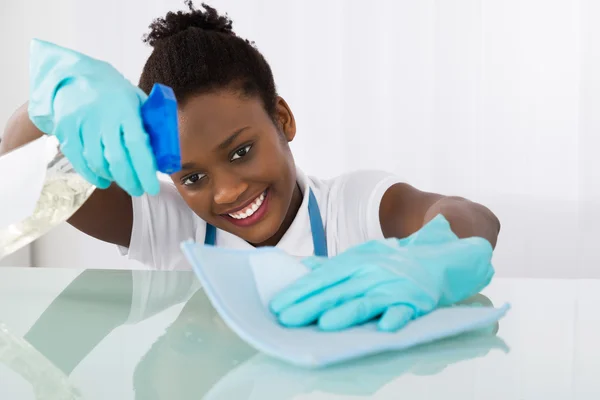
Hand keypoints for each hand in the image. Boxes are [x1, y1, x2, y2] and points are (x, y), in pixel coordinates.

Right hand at [28, 39, 158, 195]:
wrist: (74, 76)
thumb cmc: (113, 92)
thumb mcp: (137, 100)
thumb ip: (151, 123)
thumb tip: (166, 153)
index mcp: (125, 110)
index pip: (137, 146)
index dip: (145, 171)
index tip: (152, 188)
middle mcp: (102, 118)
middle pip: (116, 160)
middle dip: (130, 181)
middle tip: (139, 190)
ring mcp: (82, 124)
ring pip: (97, 163)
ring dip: (113, 178)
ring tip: (124, 182)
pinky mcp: (65, 131)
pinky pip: (79, 161)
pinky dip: (92, 175)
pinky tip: (103, 180)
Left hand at [269, 215, 493, 331]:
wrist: (437, 258)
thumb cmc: (391, 262)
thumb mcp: (361, 256)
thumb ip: (333, 265)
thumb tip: (303, 268)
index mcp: (356, 261)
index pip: (322, 277)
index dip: (300, 291)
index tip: (278, 304)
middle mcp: (372, 272)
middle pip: (337, 290)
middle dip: (310, 305)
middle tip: (287, 319)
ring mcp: (393, 286)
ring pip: (366, 301)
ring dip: (346, 313)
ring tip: (325, 324)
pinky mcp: (414, 301)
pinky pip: (404, 311)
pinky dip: (395, 318)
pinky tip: (384, 329)